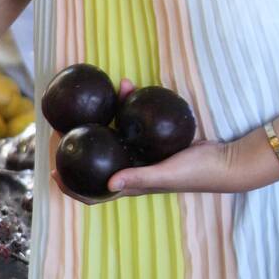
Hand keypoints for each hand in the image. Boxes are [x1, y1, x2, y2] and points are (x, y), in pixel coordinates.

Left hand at [52, 82, 278, 202]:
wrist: (227, 160)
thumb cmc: (197, 173)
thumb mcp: (166, 176)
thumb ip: (139, 178)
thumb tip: (109, 183)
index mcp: (130, 186)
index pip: (93, 193)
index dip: (70, 187)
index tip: (51, 171)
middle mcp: (132, 171)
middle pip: (98, 161)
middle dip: (79, 145)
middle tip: (64, 125)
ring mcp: (143, 155)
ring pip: (115, 136)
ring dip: (104, 117)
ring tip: (96, 97)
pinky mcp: (155, 140)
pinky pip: (135, 122)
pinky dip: (129, 105)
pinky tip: (127, 86)